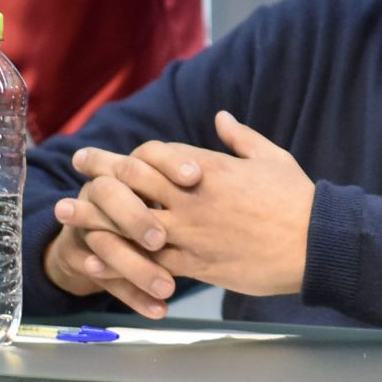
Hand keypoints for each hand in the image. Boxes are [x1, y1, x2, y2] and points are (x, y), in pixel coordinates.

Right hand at [43, 147, 193, 318]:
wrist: (102, 225)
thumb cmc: (165, 194)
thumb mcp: (189, 173)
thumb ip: (208, 150)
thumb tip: (225, 118)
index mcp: (136, 167)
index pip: (146, 157)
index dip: (170, 164)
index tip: (196, 177)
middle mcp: (108, 193)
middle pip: (113, 197)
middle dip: (137, 218)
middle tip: (163, 239)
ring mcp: (93, 227)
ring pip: (106, 244)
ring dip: (135, 267)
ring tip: (167, 288)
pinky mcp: (91, 260)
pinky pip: (107, 278)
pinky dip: (132, 294)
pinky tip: (157, 311)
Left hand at [91, 111, 317, 298]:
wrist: (314, 243)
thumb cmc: (297, 199)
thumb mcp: (272, 158)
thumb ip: (240, 138)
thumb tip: (220, 117)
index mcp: (209, 168)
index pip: (154, 155)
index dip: (126, 153)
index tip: (109, 152)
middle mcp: (192, 197)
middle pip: (133, 181)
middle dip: (101, 172)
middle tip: (78, 165)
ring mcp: (190, 231)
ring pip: (130, 222)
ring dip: (95, 216)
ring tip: (66, 212)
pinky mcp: (195, 263)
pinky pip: (146, 261)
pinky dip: (118, 260)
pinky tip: (93, 257)